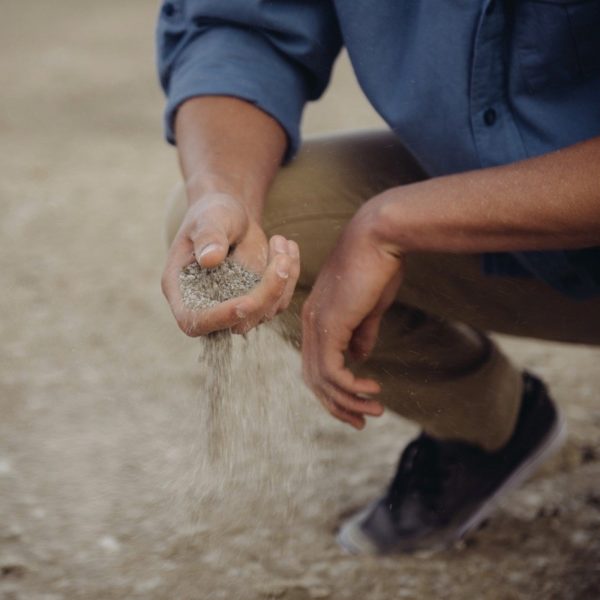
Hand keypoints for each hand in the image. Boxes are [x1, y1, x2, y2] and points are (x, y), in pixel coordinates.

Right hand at [162, 192, 299, 335]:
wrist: (230, 215)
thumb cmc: (212, 214)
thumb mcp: (208, 218)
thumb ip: (208, 237)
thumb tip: (210, 259)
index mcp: (181, 290)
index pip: (194, 320)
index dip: (219, 318)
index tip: (246, 303)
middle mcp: (207, 306)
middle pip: (238, 321)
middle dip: (266, 293)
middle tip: (281, 256)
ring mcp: (235, 307)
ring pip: (266, 312)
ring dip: (283, 279)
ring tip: (280, 241)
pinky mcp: (258, 302)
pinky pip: (281, 299)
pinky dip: (290, 275)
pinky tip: (287, 247)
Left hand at [301, 197, 403, 428]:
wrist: (379, 237)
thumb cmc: (377, 266)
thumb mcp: (369, 307)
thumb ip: (361, 333)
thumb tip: (359, 358)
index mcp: (318, 318)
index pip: (316, 363)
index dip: (334, 388)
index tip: (357, 404)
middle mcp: (310, 324)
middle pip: (313, 378)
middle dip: (336, 404)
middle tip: (360, 422)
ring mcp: (317, 325)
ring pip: (322, 379)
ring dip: (348, 401)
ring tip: (375, 411)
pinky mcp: (330, 325)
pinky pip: (333, 370)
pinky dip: (351, 387)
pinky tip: (372, 390)